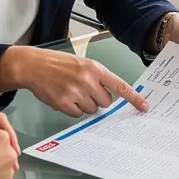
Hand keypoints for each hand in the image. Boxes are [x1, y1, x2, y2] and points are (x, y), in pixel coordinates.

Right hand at [0, 45, 148, 117]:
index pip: (120, 85)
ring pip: (91, 109)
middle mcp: (88, 80)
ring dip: (84, 104)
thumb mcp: (82, 63)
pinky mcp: (64, 103)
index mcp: (95, 68)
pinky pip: (77, 114)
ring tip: (71, 91)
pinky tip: (63, 97)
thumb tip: (109, 96)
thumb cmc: (58, 64)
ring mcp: (76, 92)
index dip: (134, 98)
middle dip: (98, 99)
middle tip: (85, 90)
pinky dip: (72, 109)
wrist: (33, 65)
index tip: (145, 107)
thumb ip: (97, 77)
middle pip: (106, 102)